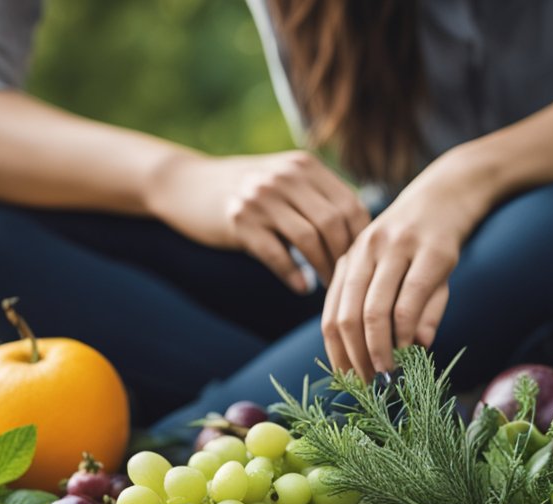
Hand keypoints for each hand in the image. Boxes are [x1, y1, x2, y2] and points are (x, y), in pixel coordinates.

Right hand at [148, 151, 369, 292]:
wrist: (187, 184)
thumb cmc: (245, 190)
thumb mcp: (284, 180)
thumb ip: (318, 198)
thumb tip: (362, 236)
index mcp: (304, 166)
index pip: (351, 204)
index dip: (363, 239)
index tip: (365, 264)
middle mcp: (285, 177)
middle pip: (333, 223)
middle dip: (345, 258)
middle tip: (348, 283)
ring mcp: (261, 197)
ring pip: (308, 240)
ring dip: (323, 270)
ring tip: (328, 289)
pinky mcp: (239, 221)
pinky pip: (276, 255)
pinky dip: (293, 275)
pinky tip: (302, 288)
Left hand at [322, 153, 494, 378]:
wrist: (453, 189)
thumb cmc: (422, 242)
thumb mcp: (401, 276)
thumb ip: (395, 313)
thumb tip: (405, 352)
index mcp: (349, 261)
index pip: (331, 317)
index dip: (338, 356)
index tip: (350, 383)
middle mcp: (364, 253)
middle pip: (346, 317)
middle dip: (356, 358)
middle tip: (369, 385)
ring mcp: (396, 250)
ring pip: (374, 310)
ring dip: (379, 349)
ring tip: (387, 373)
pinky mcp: (431, 250)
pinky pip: (410, 298)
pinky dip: (407, 329)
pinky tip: (412, 346)